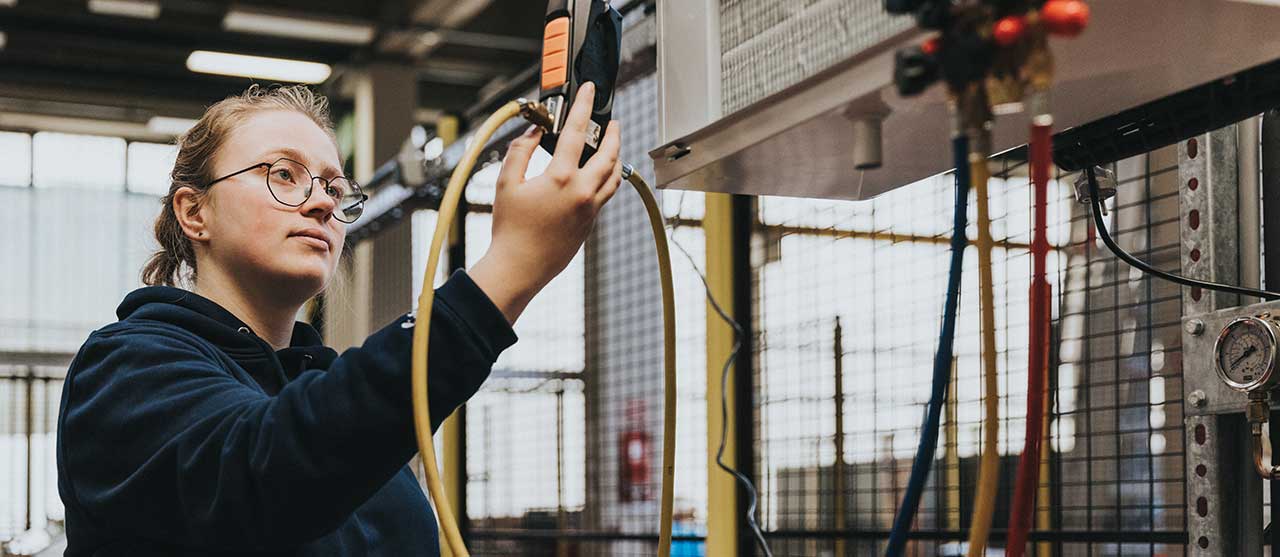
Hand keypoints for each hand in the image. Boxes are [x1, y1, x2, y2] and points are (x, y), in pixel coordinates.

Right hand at [469, 82, 623, 323]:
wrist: (520, 266)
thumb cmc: (510, 228)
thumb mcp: (507, 183)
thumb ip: (521, 151)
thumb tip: (535, 132)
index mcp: (561, 178)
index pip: (577, 132)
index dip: (583, 106)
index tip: (588, 91)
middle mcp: (582, 192)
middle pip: (609, 153)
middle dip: (613, 133)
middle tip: (611, 121)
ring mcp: (590, 208)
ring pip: (614, 175)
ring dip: (615, 155)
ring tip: (611, 144)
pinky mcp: (591, 222)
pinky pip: (606, 193)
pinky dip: (608, 177)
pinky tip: (600, 173)